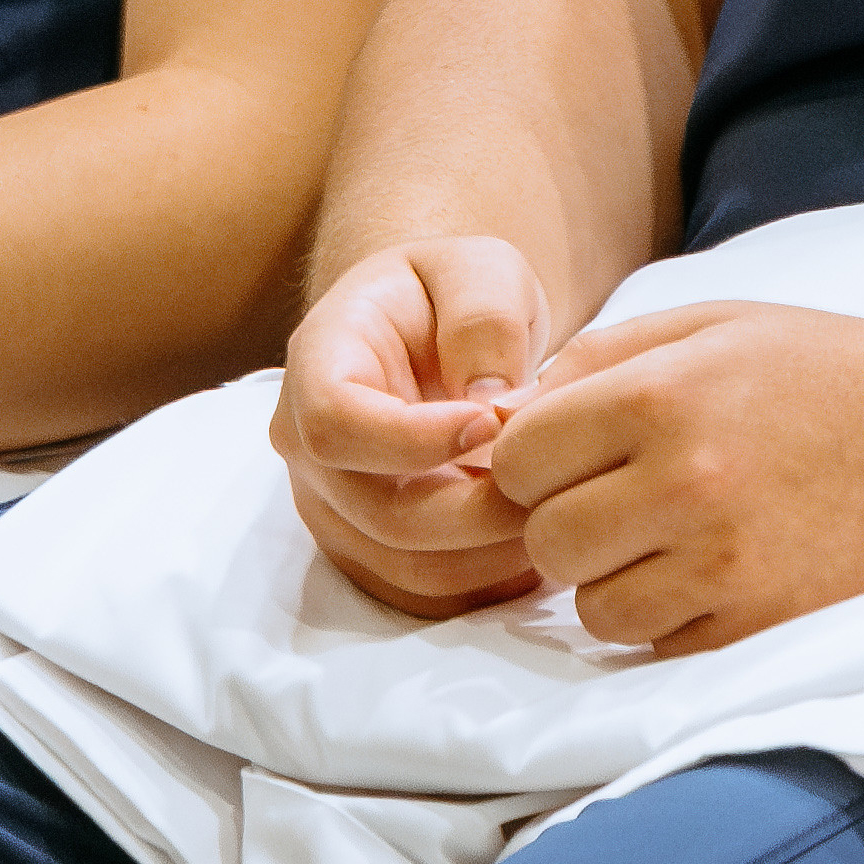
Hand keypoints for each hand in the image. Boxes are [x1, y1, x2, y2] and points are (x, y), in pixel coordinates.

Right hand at [276, 238, 558, 611]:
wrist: (435, 328)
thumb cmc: (454, 292)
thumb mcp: (478, 268)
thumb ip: (484, 317)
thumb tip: (489, 403)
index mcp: (317, 363)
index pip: (338, 426)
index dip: (418, 440)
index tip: (497, 421)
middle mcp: (306, 446)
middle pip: (381, 514)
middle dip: (482, 509)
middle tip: (557, 478)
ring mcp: (334, 508)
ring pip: (408, 569)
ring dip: (494, 554)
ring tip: (555, 507)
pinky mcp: (370, 551)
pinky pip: (427, 595)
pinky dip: (489, 583)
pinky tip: (535, 540)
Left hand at [478, 303, 863, 654]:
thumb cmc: (831, 371)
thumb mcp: (714, 325)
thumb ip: (601, 358)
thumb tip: (503, 416)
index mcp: (662, 396)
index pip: (517, 456)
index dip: (532, 459)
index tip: (571, 456)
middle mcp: (685, 484)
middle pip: (546, 541)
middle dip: (566, 524)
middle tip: (621, 502)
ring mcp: (725, 565)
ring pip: (594, 609)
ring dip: (615, 582)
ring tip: (670, 541)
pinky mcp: (761, 627)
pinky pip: (660, 645)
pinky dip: (670, 619)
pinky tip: (717, 573)